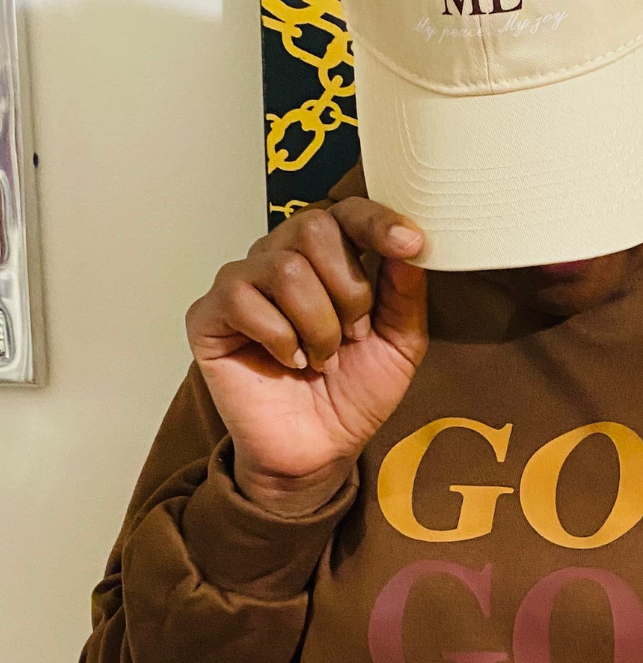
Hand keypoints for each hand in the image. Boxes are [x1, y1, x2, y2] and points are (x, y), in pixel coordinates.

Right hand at [186, 200, 427, 514]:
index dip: (377, 221)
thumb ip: (405, 292)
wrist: (319, 450)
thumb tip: (413, 243)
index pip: (346, 212)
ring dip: (318, 325)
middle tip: (352, 336)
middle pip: (313, 228)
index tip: (411, 244)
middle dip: (348, 291)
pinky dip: (279, 338)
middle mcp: (279, 258)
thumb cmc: (352, 394)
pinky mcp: (209, 315)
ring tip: (322, 358)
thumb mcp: (400, 344)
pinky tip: (288, 361)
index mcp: (325, 257)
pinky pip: (244, 299)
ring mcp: (241, 283)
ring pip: (284, 268)